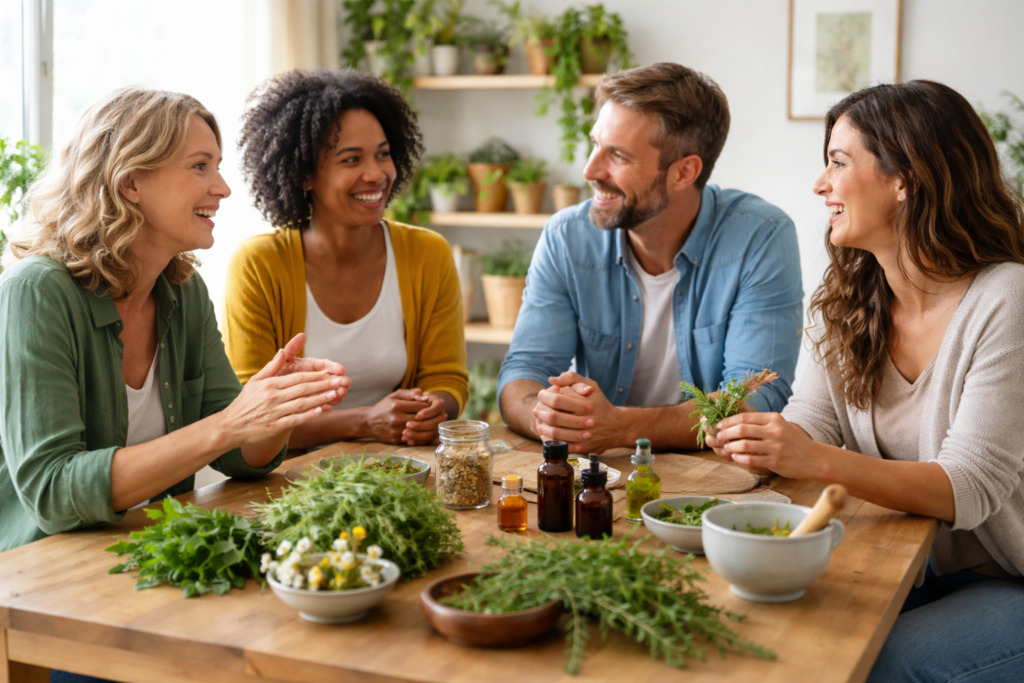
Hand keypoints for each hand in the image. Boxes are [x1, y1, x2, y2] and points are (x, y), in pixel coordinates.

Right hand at [217, 346, 345, 445]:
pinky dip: (309, 415)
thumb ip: (272, 367)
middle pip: (303, 389)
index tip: (329, 372)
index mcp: (269, 384)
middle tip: (339, 381)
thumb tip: (283, 351)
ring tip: (335, 394)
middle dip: (323, 385)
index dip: (315, 375)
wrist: (230, 426)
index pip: (297, 378)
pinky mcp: (274, 426)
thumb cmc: (245, 402)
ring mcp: (274, 412)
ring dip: (320, 399)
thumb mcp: (255, 381)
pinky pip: (295, 419)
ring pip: (302, 404)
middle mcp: (272, 397)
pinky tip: (321, 411)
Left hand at [277, 333, 349, 407]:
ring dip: (337, 391)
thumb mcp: (282, 361)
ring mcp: (314, 390)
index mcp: (309, 366)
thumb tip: (302, 335)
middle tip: (346, 383)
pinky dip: (330, 402)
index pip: (324, 365)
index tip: (341, 370)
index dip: (333, 367)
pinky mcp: (312, 402)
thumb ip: (292, 349)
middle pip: (329, 378)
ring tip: (341, 394)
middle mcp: (314, 377)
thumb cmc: (274, 375)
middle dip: (339, 380)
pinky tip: (334, 403)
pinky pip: (323, 401)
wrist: (265, 395)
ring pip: (329, 390)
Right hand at [364, 389, 442, 444]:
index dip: (428, 406)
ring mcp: (396, 430)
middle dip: (431, 417)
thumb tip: (422, 394)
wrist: (368, 422)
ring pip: (418, 430)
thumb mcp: (394, 396)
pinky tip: (424, 432)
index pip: (420, 406)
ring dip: (427, 427)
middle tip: (438, 415)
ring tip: (433, 423)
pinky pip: (412, 438)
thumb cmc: (384, 407)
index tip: (432, 406)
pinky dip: (419, 435)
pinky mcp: (396, 439)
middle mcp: (396, 418)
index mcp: (397, 406)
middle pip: (421, 419)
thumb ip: (409, 393)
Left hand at [532, 371, 623, 453]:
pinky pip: (562, 446)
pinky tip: (547, 435)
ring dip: (544, 427)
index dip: (545, 397)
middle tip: (536, 410)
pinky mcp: (583, 448)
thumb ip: (572, 378)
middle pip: (555, 417)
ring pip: (556, 433)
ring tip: (539, 422)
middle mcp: (586, 420)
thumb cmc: (600, 404)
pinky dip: (552, 441)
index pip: (558, 399)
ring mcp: (584, 436)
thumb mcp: (591, 385)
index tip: (541, 395)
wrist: (616, 427)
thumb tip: (552, 380)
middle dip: (542, 413)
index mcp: (586, 404)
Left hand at [714, 412, 822, 479]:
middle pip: (742, 429)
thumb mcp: (780, 426)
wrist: (814, 458)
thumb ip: (761, 424)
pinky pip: (750, 459)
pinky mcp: (775, 461)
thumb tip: (735, 424)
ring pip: (743, 444)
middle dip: (726, 433)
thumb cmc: (793, 441)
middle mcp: (774, 430)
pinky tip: (735, 457)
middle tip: (719, 437)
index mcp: (774, 418)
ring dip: (731, 446)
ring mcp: (775, 446)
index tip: (719, 425)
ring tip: (726, 448)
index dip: (729, 421)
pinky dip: (739, 458)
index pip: (745, 417)